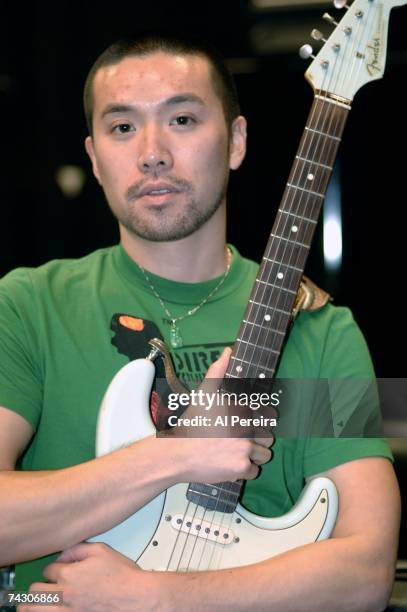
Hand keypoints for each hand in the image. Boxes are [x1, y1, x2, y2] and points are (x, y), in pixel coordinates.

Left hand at [20, 543, 169, 611]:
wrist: (135, 598)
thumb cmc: (123, 577)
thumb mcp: (101, 550)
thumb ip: (78, 549)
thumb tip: (64, 554)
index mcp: (69, 574)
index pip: (47, 570)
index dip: (52, 568)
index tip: (57, 571)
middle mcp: (64, 594)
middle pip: (34, 592)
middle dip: (37, 587)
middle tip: (42, 588)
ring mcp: (67, 611)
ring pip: (34, 611)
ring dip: (31, 606)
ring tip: (30, 605)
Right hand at [161, 347, 273, 483]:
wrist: (176, 454)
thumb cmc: (191, 424)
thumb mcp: (204, 393)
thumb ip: (218, 371)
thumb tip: (228, 351)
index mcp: (240, 409)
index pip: (270, 414)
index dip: (266, 420)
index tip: (257, 424)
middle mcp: (246, 428)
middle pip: (269, 437)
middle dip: (258, 440)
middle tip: (240, 441)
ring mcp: (245, 448)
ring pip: (264, 455)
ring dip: (253, 457)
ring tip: (235, 453)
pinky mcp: (241, 467)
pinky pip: (254, 471)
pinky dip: (244, 471)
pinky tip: (229, 465)